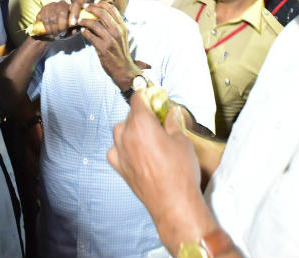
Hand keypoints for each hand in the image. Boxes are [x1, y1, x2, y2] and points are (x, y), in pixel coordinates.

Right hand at [35, 0, 81, 38]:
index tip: (73, 24)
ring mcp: (52, 5)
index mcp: (72, 7)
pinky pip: (44, 18)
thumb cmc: (64, 29)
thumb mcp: (71, 31)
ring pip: (52, 17)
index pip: (75, 6)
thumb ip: (75, 30)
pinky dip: (46, 27)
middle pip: (62, 12)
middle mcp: (62, 4)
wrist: (51, 28)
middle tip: (60, 34)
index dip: (74, 14)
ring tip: (54, 34)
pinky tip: (48, 31)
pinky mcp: (43, 8)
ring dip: (53, 28)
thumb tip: (76, 30)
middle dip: (61, 26)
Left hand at [78, 0, 138, 90]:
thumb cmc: (120, 52)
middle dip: (91, 8)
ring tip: (79, 20)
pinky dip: (85, 32)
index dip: (101, 3)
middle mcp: (117, 31)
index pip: (112, 9)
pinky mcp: (103, 48)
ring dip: (85, 20)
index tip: (93, 2)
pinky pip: (90, 36)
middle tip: (84, 7)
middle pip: (103, 13)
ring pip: (95, 24)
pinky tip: (82, 31)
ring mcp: (110, 40)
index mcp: (122, 27)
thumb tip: (102, 15)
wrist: (123, 69)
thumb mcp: (121, 36)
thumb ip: (114, 26)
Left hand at [108, 88, 220, 255]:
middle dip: (142, 114)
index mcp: (141, 123)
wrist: (173, 203)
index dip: (146, 95)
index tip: (153, 95)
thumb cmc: (180, 172)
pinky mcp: (119, 167)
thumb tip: (170, 113)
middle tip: (157, 120)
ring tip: (147, 137)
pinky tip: (135, 152)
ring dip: (131, 129)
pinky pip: (115, 150)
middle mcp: (126, 135)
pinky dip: (123, 147)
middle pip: (130, 115)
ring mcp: (119, 152)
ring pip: (120, 131)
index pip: (137, 99)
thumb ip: (172, 123)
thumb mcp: (182, 140)